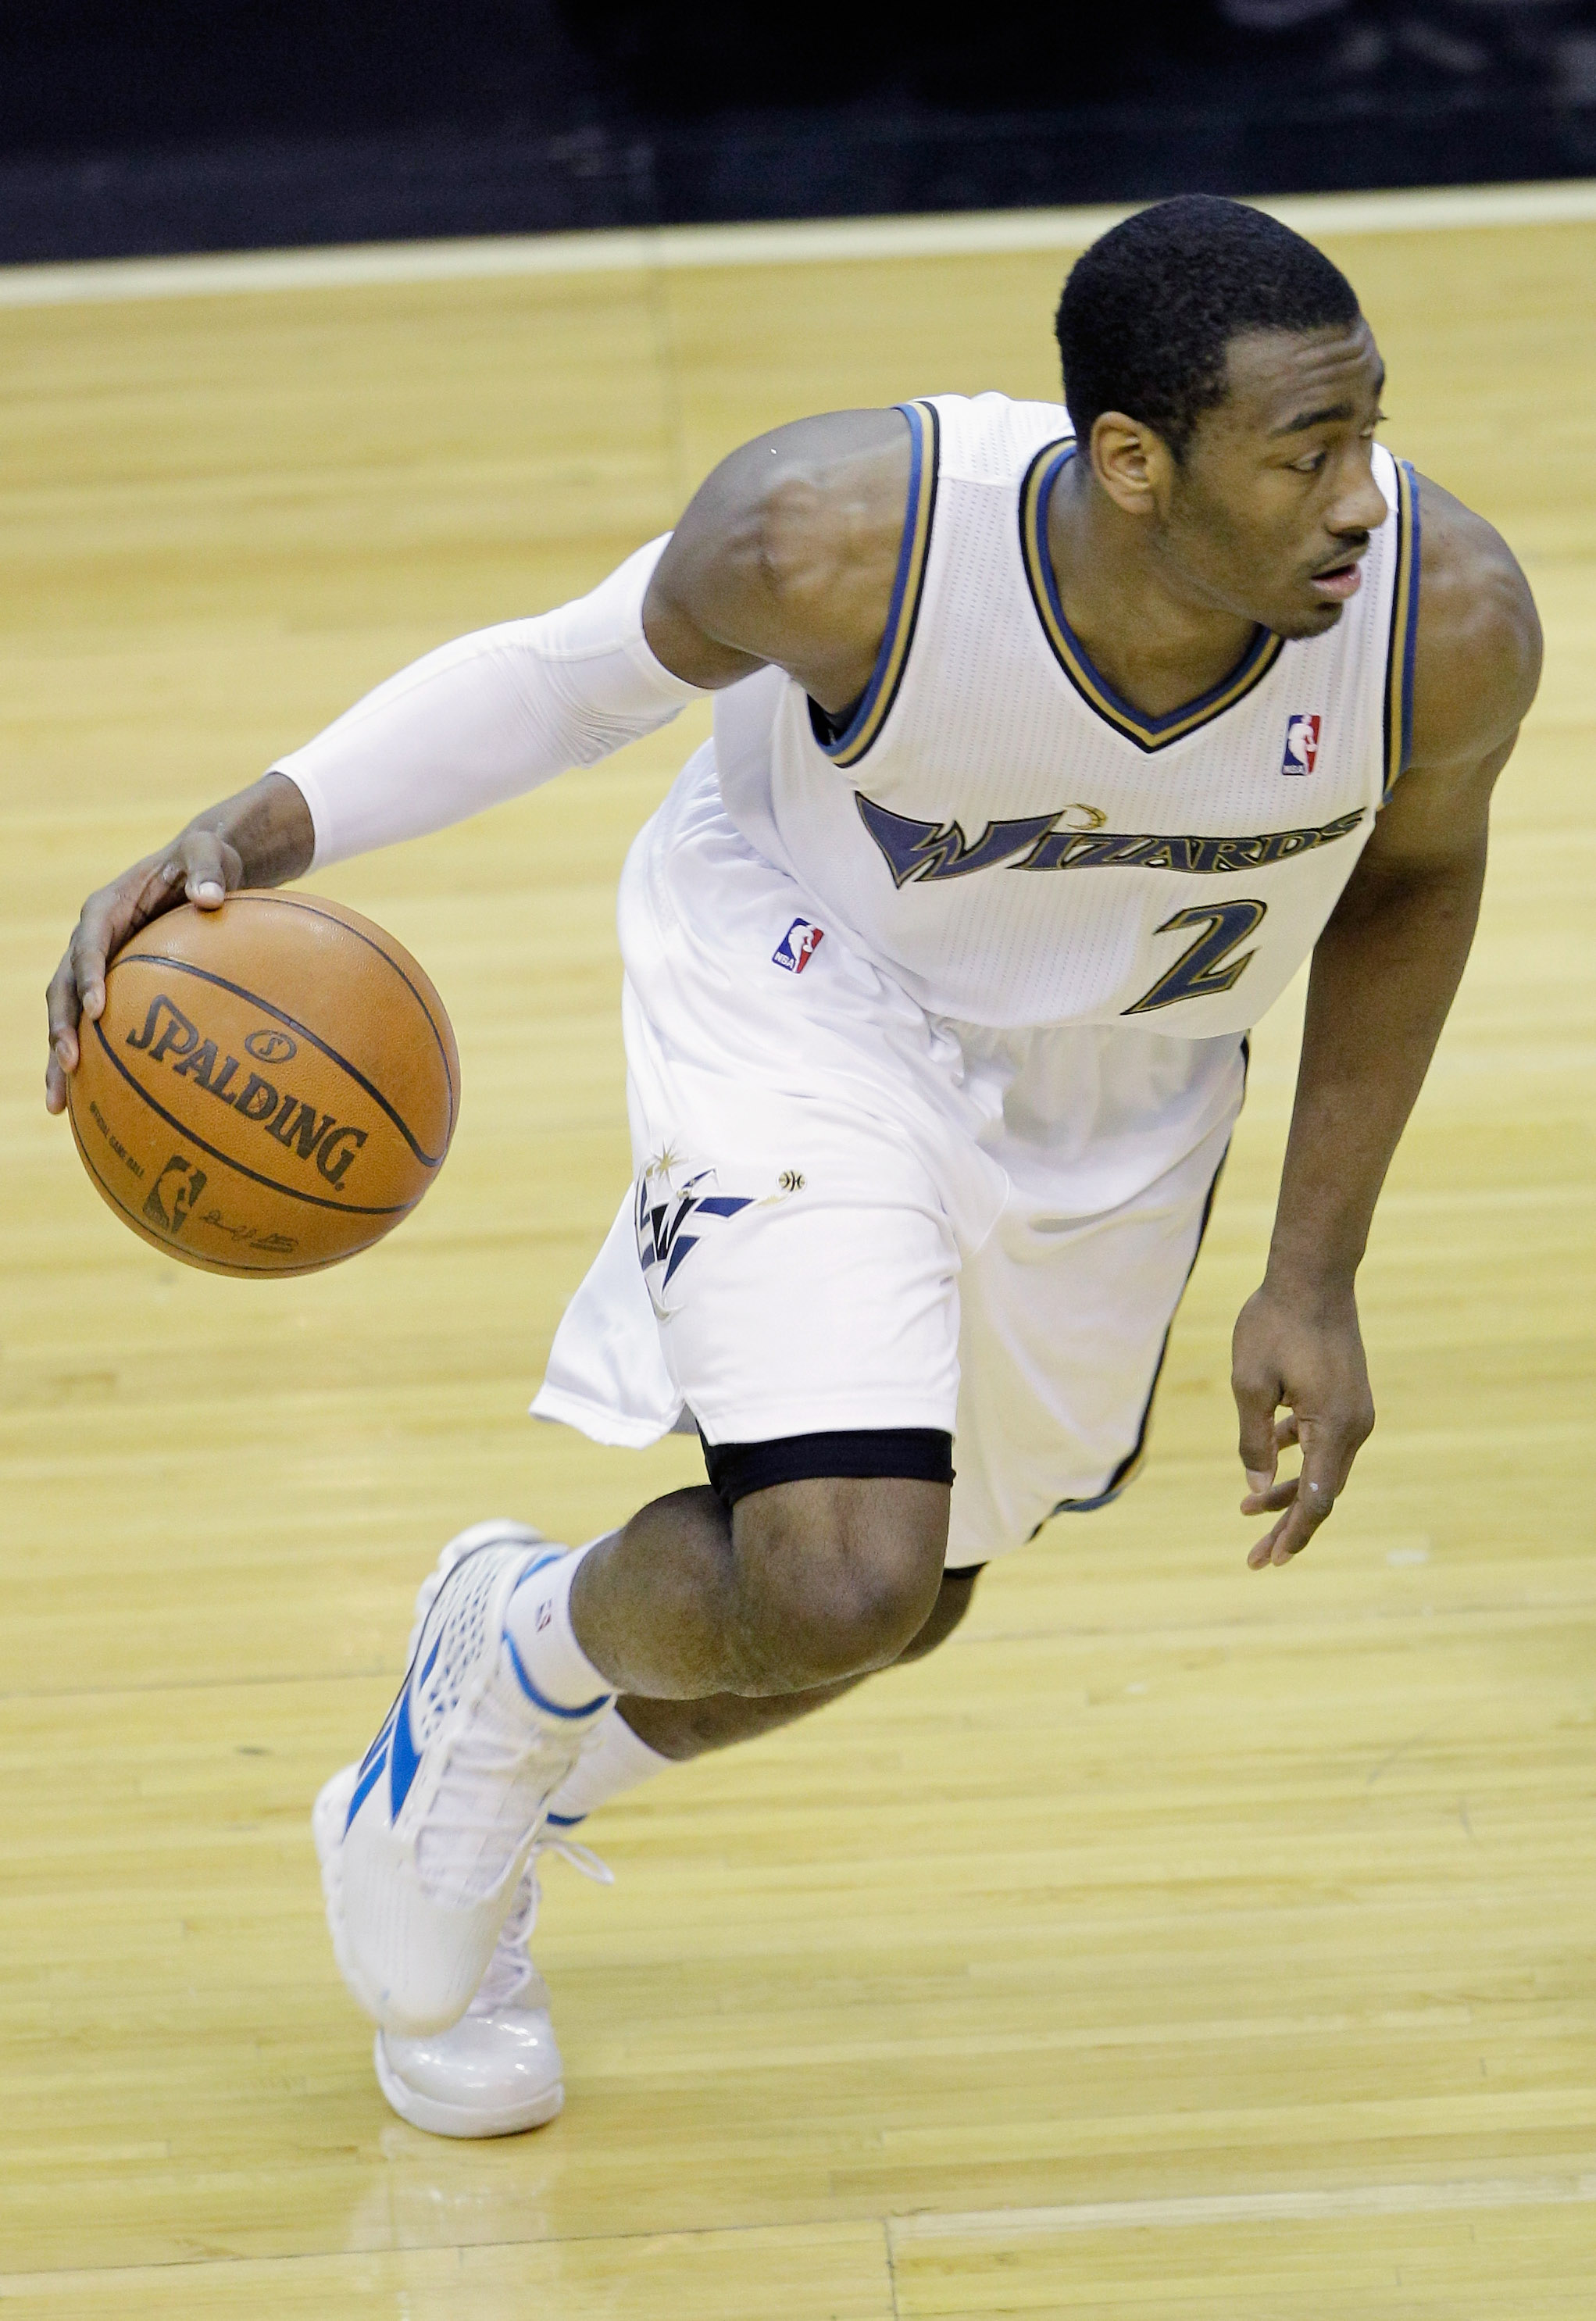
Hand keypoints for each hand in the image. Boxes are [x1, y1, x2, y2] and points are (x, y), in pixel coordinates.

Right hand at [44, 827, 240, 1113]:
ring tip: (58, 1104)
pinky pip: (92, 1025)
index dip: (89, 975)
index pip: (89, 942)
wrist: (200, 869)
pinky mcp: (109, 986)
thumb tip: (210, 897)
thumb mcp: (208, 853)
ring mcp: (95, 966)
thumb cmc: (205, 860)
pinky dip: (88, 1060)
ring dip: (59, 1056)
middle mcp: (90, 939)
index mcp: (106, 907)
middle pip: (64, 987)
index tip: (98, 1009)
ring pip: (67, 1014)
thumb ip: (207, 871)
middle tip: (70, 1063)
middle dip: (61, 1026)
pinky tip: (88, 1104)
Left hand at [1231, 1278, 1374, 1568]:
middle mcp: (1354, 1427)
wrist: (1313, 1275)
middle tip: (1256, 1556)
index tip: (1268, 1560)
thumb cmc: (1275, 1324)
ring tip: (1247, 1509)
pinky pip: (1323, 1441)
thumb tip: (1256, 1489)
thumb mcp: (1248, 1385)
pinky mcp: (1347, 1397)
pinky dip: (1298, 1455)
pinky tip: (1270, 1460)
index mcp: (1333, 1428)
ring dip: (1289, 1490)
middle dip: (1287, 1524)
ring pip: (1322, 1468)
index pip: (1316, 1501)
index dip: (1292, 1534)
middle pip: (1322, 1493)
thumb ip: (1252, 1442)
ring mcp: (1355, 1412)